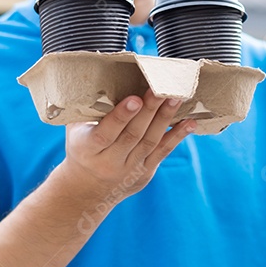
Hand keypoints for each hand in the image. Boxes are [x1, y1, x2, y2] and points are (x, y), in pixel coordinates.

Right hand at [61, 90, 194, 204]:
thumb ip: (88, 109)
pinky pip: (162, 153)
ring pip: (150, 142)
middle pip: (133, 135)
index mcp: (88, 148)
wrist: (86, 188)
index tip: (135, 99)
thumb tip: (100, 78)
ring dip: (165, 119)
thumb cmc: (82, 147)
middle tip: (162, 90)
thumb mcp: (75, 129)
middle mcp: (109, 161)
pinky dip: (177, 137)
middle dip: (149, 110)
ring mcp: (129, 169)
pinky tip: (189, 123)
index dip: (121, 116)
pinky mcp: (144, 173)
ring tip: (177, 98)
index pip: (106, 132)